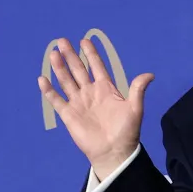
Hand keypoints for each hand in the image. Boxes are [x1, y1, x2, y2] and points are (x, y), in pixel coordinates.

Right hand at [37, 38, 153, 178]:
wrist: (114, 151)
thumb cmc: (126, 130)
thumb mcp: (135, 108)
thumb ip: (138, 89)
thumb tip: (150, 74)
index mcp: (106, 88)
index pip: (97, 66)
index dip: (91, 54)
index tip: (85, 40)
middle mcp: (90, 92)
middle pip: (78, 70)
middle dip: (71, 55)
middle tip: (62, 40)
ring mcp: (78, 102)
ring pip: (66, 81)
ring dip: (59, 68)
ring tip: (53, 54)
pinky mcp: (69, 114)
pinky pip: (56, 100)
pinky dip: (49, 90)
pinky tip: (42, 79)